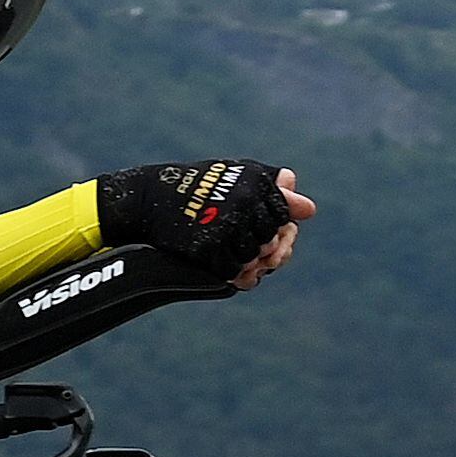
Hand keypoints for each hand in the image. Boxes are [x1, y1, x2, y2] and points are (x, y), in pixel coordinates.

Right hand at [94, 157, 315, 281]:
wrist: (146, 200)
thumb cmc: (193, 187)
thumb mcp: (234, 180)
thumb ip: (273, 192)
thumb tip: (309, 209)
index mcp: (253, 182)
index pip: (284, 213)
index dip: (283, 227)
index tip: (273, 233)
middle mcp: (242, 202)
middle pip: (272, 237)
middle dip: (270, 248)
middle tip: (261, 253)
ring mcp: (224, 226)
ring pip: (256, 256)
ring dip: (253, 263)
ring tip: (246, 262)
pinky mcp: (207, 248)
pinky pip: (234, 271)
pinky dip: (238, 276)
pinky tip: (234, 272)